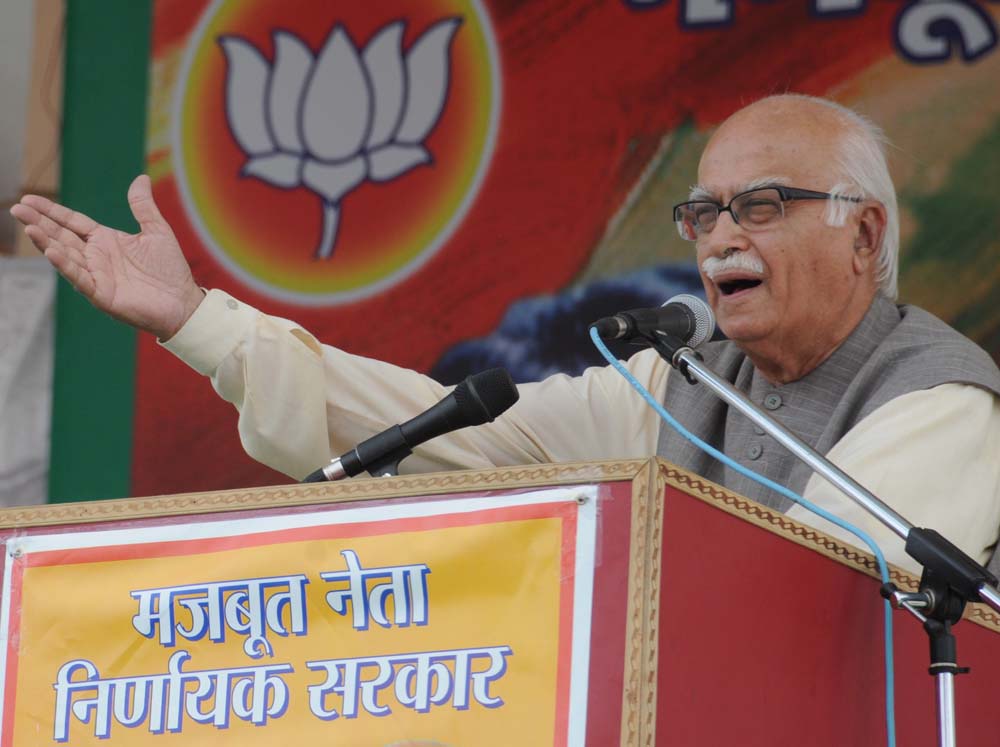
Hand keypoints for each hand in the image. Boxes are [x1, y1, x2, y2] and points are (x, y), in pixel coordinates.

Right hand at [9, 174, 204, 339]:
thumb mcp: (156, 231)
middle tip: (17, 208)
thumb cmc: (169, 269)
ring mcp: (96, 276)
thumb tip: (140, 178)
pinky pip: (79, 277)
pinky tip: (51, 251)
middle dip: (39, 222)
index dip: (51, 211)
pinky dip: (65, 265)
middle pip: (61, 236)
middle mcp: (96, 257)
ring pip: (65, 256)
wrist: (183, 301)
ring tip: (28, 226)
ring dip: (46, 242)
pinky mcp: (101, 294)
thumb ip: (143, 206)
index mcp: (106, 241)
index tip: (29, 198)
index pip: (72, 222)